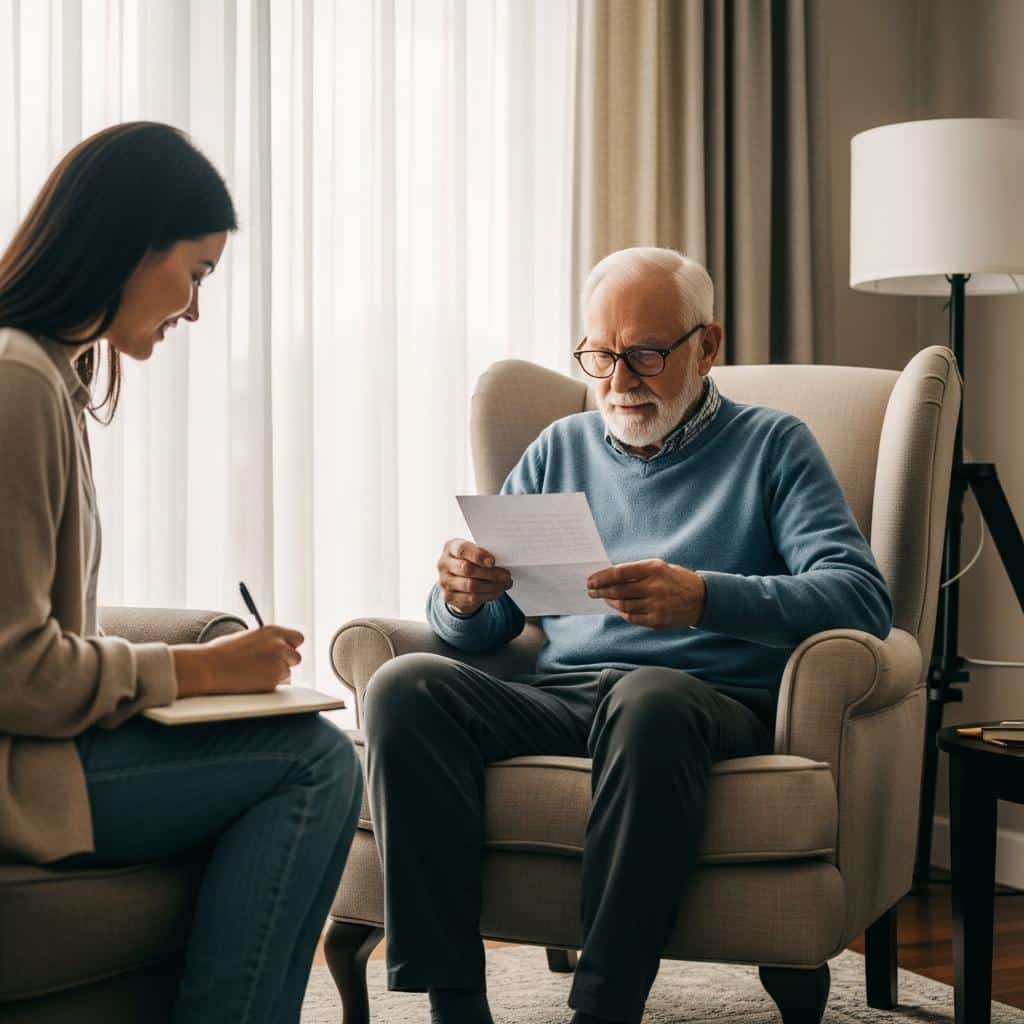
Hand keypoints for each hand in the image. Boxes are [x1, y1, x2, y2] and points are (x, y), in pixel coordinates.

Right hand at [172, 626, 303, 697]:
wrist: (209, 666)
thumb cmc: (223, 651)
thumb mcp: (250, 637)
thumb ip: (269, 641)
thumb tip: (282, 647)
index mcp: (273, 631)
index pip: (298, 638)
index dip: (291, 646)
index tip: (286, 651)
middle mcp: (280, 645)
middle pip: (296, 657)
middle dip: (286, 662)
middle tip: (268, 665)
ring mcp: (278, 663)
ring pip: (287, 672)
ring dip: (275, 674)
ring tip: (253, 672)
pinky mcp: (273, 681)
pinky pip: (276, 684)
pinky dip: (267, 684)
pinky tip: (250, 679)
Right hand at [437, 538, 512, 615]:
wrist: (456, 580)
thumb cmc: (469, 560)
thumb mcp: (473, 552)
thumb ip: (483, 553)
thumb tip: (502, 561)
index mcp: (450, 547)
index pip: (462, 549)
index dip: (478, 555)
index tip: (493, 561)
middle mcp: (443, 564)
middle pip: (467, 569)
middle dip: (490, 573)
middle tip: (506, 575)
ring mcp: (444, 581)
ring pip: (470, 586)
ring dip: (492, 586)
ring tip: (506, 583)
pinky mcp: (448, 597)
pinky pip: (471, 598)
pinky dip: (488, 595)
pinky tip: (498, 591)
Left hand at [586, 559, 705, 628]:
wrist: (701, 598)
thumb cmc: (675, 579)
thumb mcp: (658, 567)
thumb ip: (636, 571)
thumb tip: (608, 577)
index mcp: (653, 569)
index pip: (619, 573)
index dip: (601, 577)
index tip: (590, 580)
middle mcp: (654, 587)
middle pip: (618, 590)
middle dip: (600, 591)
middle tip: (591, 591)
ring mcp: (656, 605)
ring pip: (623, 605)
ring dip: (610, 602)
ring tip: (604, 598)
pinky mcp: (657, 620)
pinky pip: (632, 617)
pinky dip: (622, 613)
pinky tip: (619, 608)